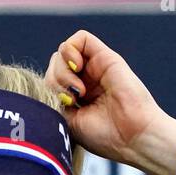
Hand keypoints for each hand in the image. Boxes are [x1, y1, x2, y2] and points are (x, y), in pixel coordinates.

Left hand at [44, 30, 173, 171]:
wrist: (133, 136)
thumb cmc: (104, 136)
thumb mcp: (69, 121)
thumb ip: (54, 100)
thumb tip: (43, 84)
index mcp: (77, 98)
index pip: (50, 81)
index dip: (49, 91)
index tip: (62, 109)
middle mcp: (86, 80)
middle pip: (54, 65)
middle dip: (54, 81)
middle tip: (70, 99)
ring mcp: (95, 68)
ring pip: (63, 52)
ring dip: (62, 70)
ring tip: (78, 90)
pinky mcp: (105, 56)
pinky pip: (80, 38)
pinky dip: (71, 50)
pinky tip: (77, 67)